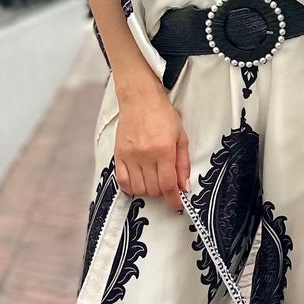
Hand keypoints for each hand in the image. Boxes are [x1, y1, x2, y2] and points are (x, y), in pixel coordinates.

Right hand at [113, 78, 189, 212]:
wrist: (139, 98)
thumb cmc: (162, 114)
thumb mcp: (181, 137)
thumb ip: (183, 164)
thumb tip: (184, 187)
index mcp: (164, 150)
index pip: (168, 185)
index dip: (174, 199)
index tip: (177, 205)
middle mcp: (146, 155)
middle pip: (154, 189)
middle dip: (163, 192)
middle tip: (166, 183)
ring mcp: (130, 156)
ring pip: (139, 188)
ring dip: (148, 190)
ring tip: (153, 180)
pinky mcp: (119, 155)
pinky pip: (122, 181)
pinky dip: (131, 187)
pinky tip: (138, 182)